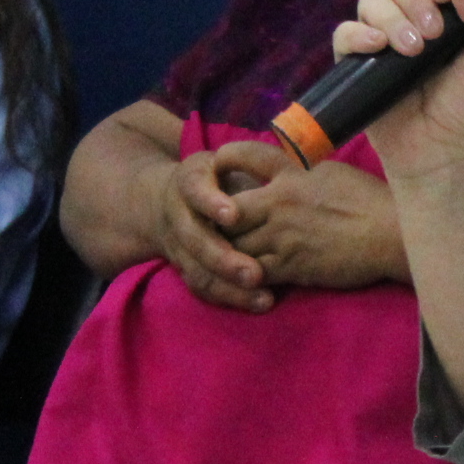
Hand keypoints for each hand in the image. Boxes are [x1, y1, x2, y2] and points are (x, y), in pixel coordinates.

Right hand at [146, 146, 279, 310]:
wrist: (169, 201)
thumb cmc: (216, 178)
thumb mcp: (226, 160)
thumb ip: (251, 163)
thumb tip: (294, 171)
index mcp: (189, 182)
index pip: (195, 190)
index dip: (211, 204)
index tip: (233, 216)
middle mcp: (179, 215)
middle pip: (194, 239)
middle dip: (223, 258)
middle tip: (254, 273)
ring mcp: (180, 246)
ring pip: (198, 270)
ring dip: (229, 286)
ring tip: (263, 296)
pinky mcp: (187, 269)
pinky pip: (205, 287)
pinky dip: (230, 297)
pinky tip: (259, 303)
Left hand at [211, 152, 408, 294]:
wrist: (390, 235)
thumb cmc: (367, 199)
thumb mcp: (328, 170)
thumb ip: (297, 170)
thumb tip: (279, 166)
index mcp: (290, 172)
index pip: (242, 154)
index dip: (224, 159)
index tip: (220, 167)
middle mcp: (279, 202)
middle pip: (225, 209)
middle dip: (216, 216)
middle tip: (215, 221)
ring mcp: (282, 237)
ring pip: (233, 245)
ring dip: (227, 248)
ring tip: (225, 249)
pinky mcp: (290, 267)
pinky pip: (253, 272)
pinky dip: (244, 273)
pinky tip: (246, 272)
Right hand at [336, 0, 463, 187]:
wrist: (442, 154)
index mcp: (446, 4)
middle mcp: (411, 11)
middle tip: (432, 35)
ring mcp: (381, 34)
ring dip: (392, 18)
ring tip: (413, 51)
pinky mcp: (356, 60)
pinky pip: (345, 31)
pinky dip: (359, 34)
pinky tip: (377, 48)